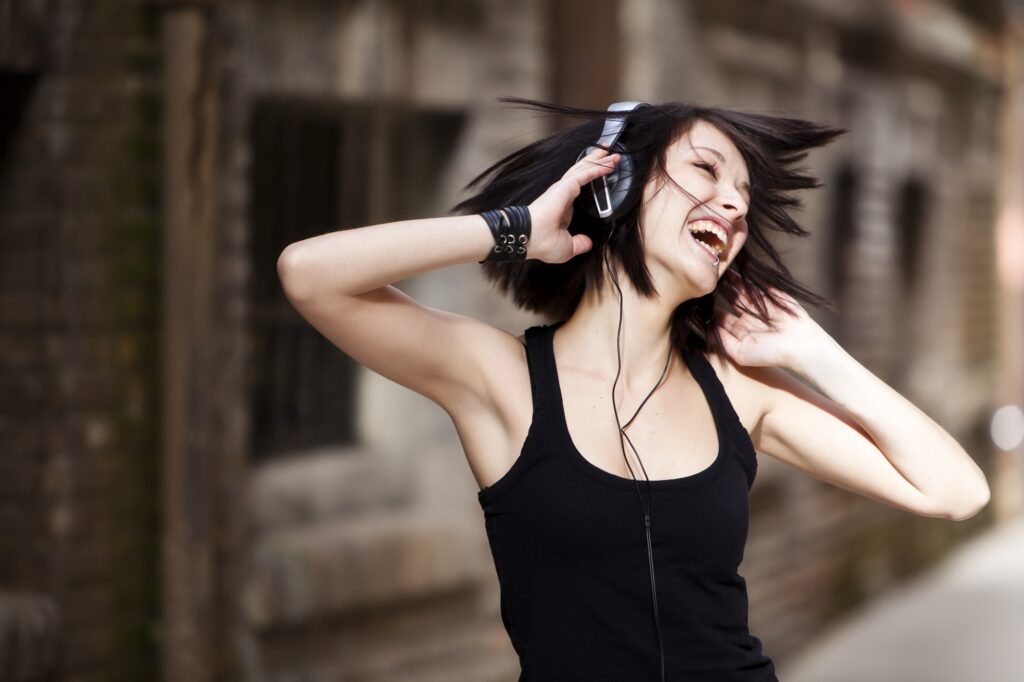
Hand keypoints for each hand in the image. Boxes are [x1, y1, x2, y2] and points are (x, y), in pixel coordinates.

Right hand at [528, 148, 619, 262]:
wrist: (528, 238)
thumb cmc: (541, 243)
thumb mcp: (567, 248)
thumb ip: (579, 244)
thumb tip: (587, 243)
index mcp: (563, 207)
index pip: (580, 188)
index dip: (590, 179)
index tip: (601, 174)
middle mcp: (563, 194)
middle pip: (583, 173)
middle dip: (597, 163)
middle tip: (611, 156)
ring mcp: (564, 188)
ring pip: (585, 169)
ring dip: (600, 161)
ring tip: (613, 154)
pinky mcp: (566, 187)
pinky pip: (586, 174)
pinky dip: (598, 168)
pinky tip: (609, 164)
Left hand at [714, 275, 826, 368]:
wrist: (798, 345)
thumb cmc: (770, 354)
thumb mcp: (739, 353)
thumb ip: (722, 341)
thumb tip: (706, 328)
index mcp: (742, 330)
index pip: (722, 316)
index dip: (711, 308)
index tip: (698, 300)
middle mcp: (750, 316)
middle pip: (731, 300)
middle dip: (719, 291)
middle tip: (706, 281)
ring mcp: (761, 304)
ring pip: (741, 289)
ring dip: (730, 281)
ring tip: (717, 270)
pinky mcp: (772, 294)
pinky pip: (756, 283)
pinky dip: (745, 277)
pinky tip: (733, 268)